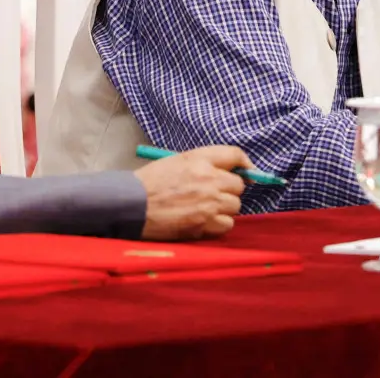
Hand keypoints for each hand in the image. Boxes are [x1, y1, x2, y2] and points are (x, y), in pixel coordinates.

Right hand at [133, 145, 250, 240]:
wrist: (132, 205)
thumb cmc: (151, 182)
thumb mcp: (178, 161)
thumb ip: (205, 162)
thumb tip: (231, 172)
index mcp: (200, 160)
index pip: (235, 155)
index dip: (245, 164)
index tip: (247, 172)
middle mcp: (209, 180)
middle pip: (239, 185)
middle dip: (229, 190)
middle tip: (213, 194)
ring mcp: (209, 204)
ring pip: (235, 206)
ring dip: (224, 209)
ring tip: (206, 209)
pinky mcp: (204, 224)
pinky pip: (227, 225)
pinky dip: (218, 225)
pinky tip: (203, 221)